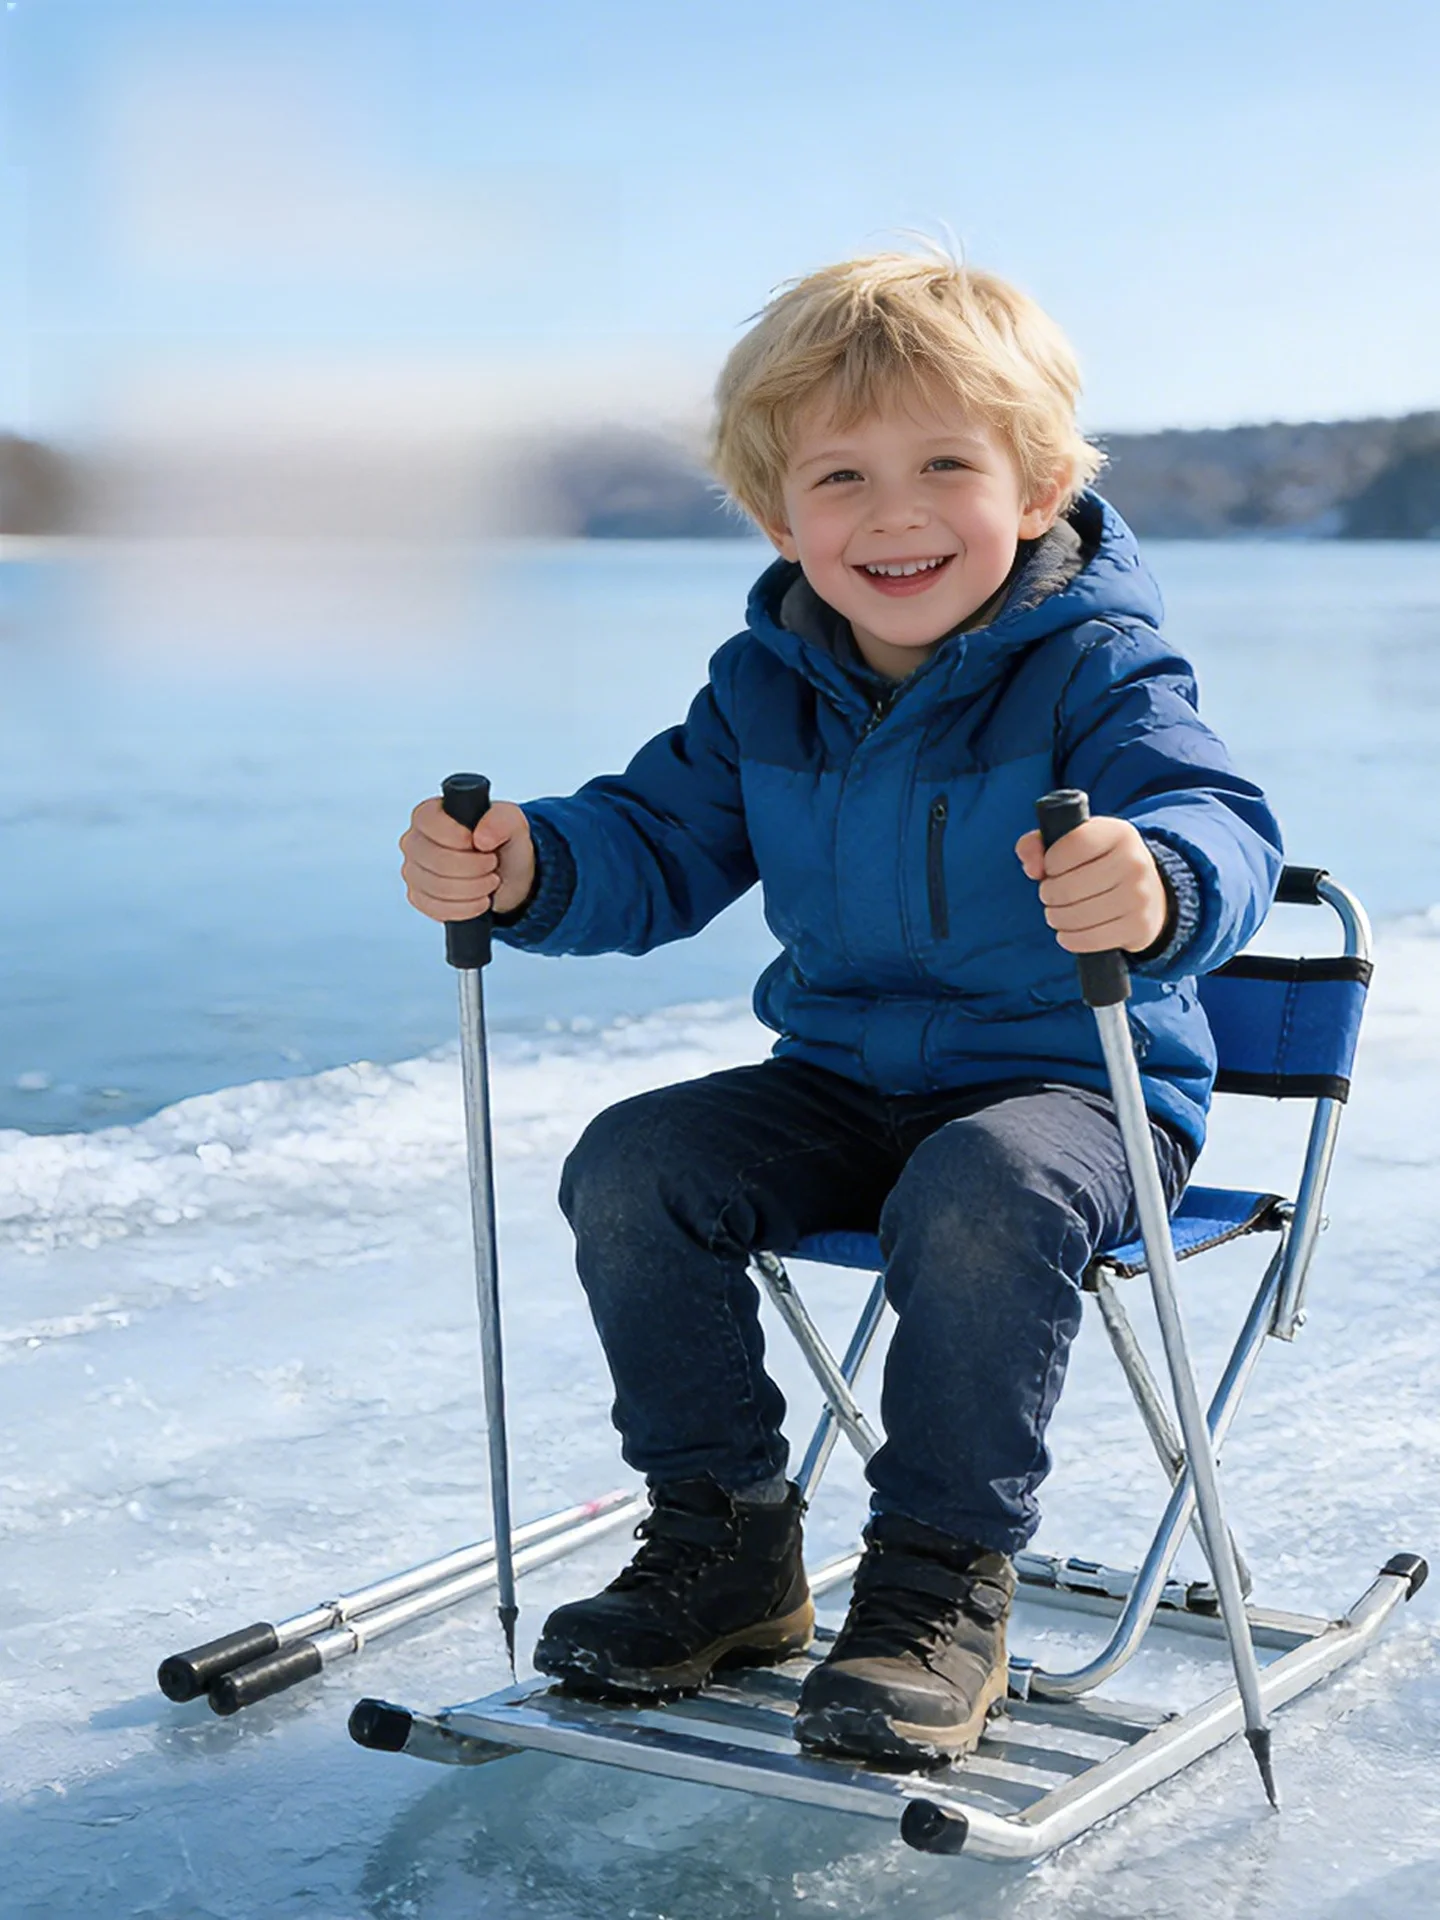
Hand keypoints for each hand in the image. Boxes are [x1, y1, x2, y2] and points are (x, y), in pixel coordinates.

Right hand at [400, 797, 535, 922]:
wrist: (505, 873)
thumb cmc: (500, 842)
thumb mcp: (511, 822)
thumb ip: (500, 821)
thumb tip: (481, 838)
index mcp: (429, 814)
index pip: (429, 823)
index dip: (458, 837)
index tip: (480, 844)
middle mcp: (415, 841)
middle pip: (435, 860)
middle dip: (474, 867)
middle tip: (492, 863)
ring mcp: (414, 871)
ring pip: (438, 887)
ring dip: (474, 888)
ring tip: (490, 880)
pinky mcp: (419, 897)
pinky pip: (437, 908)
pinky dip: (467, 907)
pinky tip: (480, 899)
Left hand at [1014, 816, 1168, 955]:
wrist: (1149, 892)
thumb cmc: (1098, 864)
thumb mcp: (1072, 843)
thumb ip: (1037, 845)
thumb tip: (1031, 867)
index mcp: (1118, 833)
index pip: (1072, 846)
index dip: (1050, 862)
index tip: (1051, 868)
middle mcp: (1134, 862)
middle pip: (1067, 888)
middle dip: (1048, 895)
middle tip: (1050, 895)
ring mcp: (1139, 896)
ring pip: (1076, 916)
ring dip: (1056, 918)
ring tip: (1057, 913)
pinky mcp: (1139, 926)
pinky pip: (1090, 939)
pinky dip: (1070, 939)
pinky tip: (1067, 932)